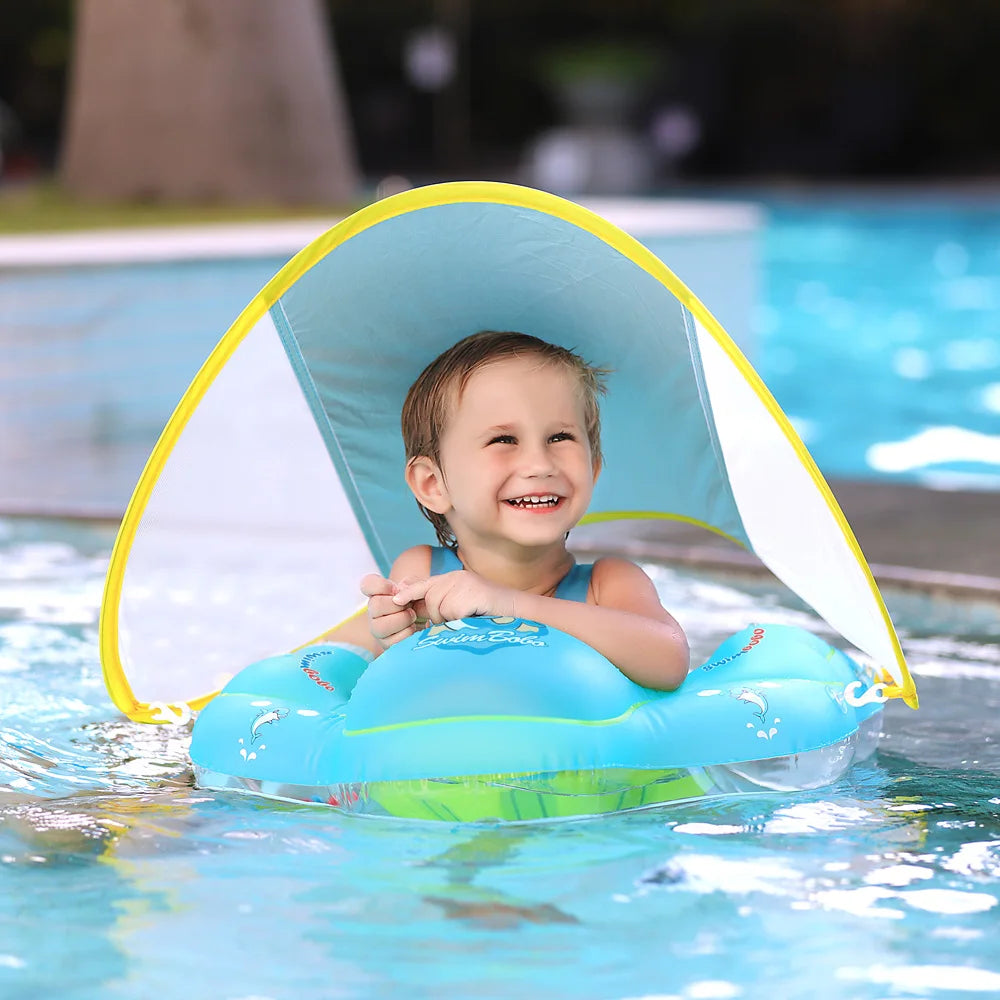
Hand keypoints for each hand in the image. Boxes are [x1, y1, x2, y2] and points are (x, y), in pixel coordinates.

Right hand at [361, 573, 424, 649]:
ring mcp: (378, 629)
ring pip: (380, 626)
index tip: (394, 589)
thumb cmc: (419, 601)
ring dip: (402, 619)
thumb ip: (411, 583)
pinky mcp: (386, 644)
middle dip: (396, 604)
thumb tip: (401, 590)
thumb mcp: (418, 587)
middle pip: (374, 605)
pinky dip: (407, 633)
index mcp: (378, 594)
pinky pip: (392, 641)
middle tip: (409, 605)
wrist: (428, 620)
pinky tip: (413, 627)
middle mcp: (374, 611)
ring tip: (413, 617)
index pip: (367, 585)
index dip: (380, 585)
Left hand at [392, 570, 516, 624]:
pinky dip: (460, 620)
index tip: (395, 600)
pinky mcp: (470, 592)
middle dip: (437, 616)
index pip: (425, 584)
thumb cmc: (492, 616)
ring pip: (438, 607)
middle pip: (429, 599)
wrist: (520, 613)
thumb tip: (415, 608)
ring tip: (469, 618)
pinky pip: (451, 612)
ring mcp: (464, 583)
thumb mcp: (463, 608)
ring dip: (450, 620)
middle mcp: (457, 577)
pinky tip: (474, 617)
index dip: (409, 592)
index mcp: (454, 579)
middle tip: (458, 619)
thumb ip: (442, 606)